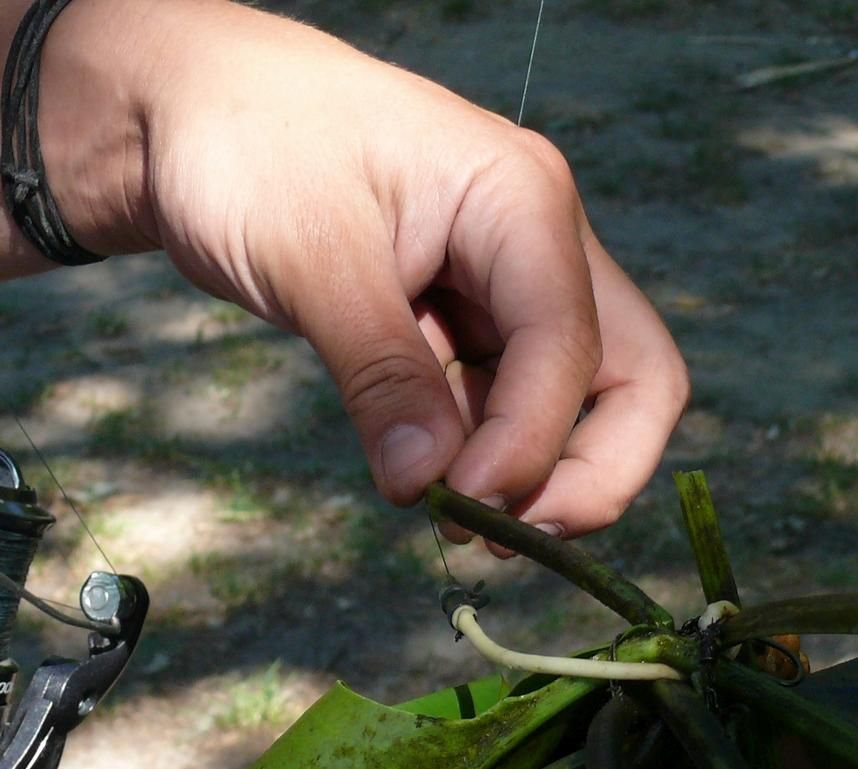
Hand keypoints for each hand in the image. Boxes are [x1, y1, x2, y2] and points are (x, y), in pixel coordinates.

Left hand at [37, 0, 687, 528]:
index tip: (465, 508)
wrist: (190, 112)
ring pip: (586, 409)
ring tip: (454, 521)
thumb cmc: (245, 145)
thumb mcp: (308, 257)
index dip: (533, 445)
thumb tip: (429, 487)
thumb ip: (381, 373)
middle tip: (505, 535)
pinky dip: (489, 460)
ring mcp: (518, 289)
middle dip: (591, 476)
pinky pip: (514, 411)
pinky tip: (432, 483)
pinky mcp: (479, 326)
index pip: (573, 348)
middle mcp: (543, 246)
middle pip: (634, 384)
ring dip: (536, 479)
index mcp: (522, 202)